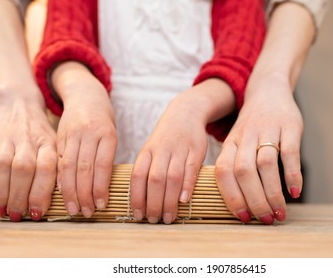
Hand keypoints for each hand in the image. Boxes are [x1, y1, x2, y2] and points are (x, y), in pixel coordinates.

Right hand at [0, 90, 57, 221]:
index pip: (46, 168)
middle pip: (23, 169)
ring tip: (1, 210)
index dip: (40, 193)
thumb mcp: (53, 146)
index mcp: (47, 143)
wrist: (19, 104)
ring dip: (0, 191)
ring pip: (2, 165)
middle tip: (15, 216)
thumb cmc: (38, 136)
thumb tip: (52, 204)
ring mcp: (5, 136)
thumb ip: (54, 171)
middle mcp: (27, 139)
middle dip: (18, 197)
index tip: (35, 214)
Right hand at [53, 62, 116, 217]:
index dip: (100, 187)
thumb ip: (106, 158)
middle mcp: (89, 133)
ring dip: (71, 191)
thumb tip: (103, 190)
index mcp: (107, 134)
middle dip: (85, 194)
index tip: (101, 205)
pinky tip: (61, 193)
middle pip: (84, 168)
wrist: (84, 94)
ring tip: (74, 208)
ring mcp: (72, 134)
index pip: (102, 165)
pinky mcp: (59, 137)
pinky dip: (60, 179)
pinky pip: (58, 161)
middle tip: (86, 212)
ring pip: (69, 167)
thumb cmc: (103, 119)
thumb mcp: (111, 134)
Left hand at [131, 79, 234, 223]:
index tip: (137, 215)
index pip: (137, 176)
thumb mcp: (150, 151)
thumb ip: (145, 172)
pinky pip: (191, 169)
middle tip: (154, 220)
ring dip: (169, 200)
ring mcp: (179, 151)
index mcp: (146, 153)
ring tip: (168, 217)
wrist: (185, 113)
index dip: (136, 197)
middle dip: (153, 203)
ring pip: (172, 177)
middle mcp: (161, 151)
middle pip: (154, 180)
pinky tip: (184, 201)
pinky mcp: (196, 151)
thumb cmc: (165, 140)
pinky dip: (187, 186)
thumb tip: (139, 202)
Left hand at [215, 75, 303, 223]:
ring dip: (272, 192)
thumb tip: (242, 207)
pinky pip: (290, 152)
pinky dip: (292, 174)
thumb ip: (235, 169)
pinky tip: (295, 191)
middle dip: (254, 200)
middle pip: (244, 172)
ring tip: (280, 213)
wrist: (268, 89)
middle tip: (265, 220)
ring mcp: (267, 130)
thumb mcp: (237, 143)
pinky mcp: (289, 126)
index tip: (243, 218)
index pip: (223, 172)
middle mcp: (245, 137)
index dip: (231, 196)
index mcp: (230, 144)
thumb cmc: (252, 126)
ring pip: (265, 164)